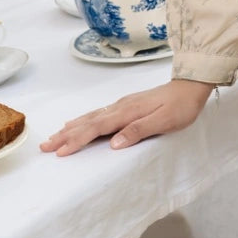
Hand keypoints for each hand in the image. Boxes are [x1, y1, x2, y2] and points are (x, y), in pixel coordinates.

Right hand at [39, 79, 215, 156]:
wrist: (191, 85)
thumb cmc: (181, 107)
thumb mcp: (165, 122)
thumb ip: (139, 131)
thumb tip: (114, 143)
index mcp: (127, 112)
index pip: (97, 128)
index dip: (77, 140)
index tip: (60, 151)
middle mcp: (120, 107)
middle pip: (88, 122)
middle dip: (65, 135)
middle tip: (45, 147)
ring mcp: (122, 104)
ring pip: (91, 117)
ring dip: (71, 128)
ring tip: (53, 136)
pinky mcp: (125, 105)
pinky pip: (97, 114)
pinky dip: (83, 120)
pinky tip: (76, 122)